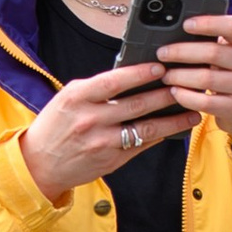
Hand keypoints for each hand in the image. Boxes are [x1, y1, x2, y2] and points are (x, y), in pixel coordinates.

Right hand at [20, 61, 195, 202]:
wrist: (39, 164)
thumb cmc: (54, 127)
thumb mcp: (68, 99)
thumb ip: (97, 88)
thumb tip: (131, 76)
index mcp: (78, 98)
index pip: (115, 81)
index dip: (140, 74)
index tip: (160, 67)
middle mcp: (91, 119)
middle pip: (137, 105)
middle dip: (166, 94)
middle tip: (186, 85)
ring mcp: (102, 142)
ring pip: (145, 129)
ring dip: (173, 121)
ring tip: (192, 113)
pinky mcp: (111, 160)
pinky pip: (141, 146)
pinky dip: (158, 137)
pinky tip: (173, 130)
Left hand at [152, 9, 231, 153]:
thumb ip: (214, 42)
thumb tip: (176, 32)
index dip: (209, 23)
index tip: (186, 24)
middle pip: (213, 53)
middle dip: (182, 52)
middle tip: (162, 53)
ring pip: (206, 78)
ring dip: (180, 76)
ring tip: (165, 75)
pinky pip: (205, 102)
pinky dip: (186, 97)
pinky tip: (175, 92)